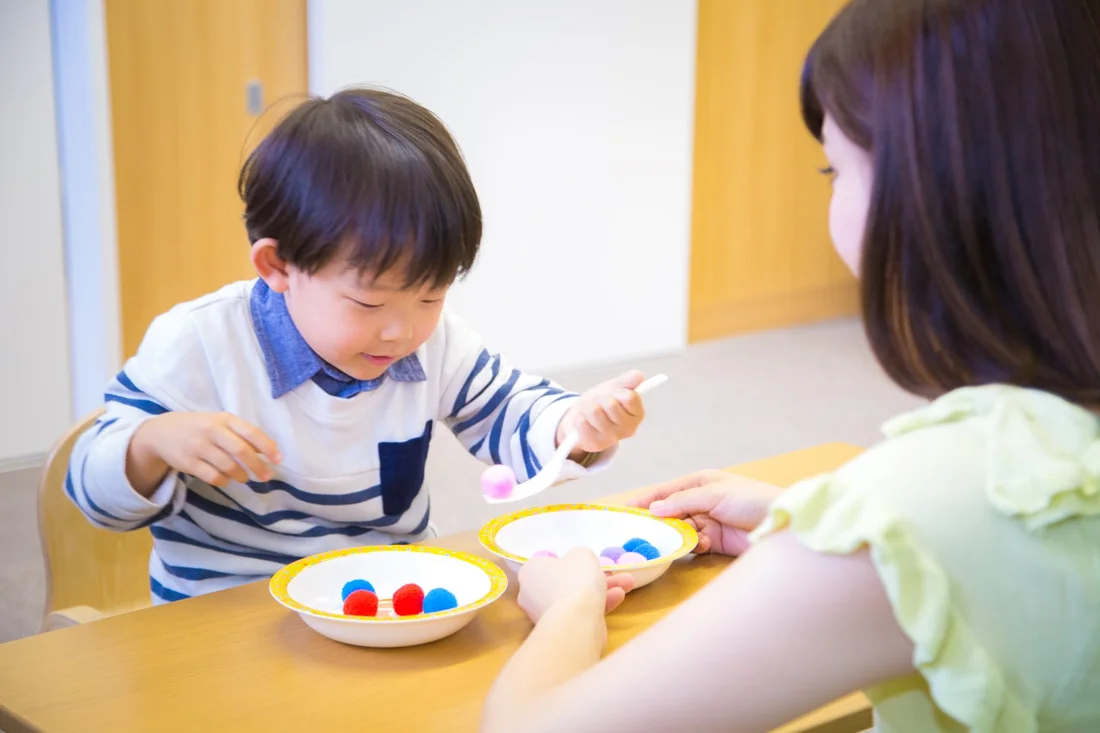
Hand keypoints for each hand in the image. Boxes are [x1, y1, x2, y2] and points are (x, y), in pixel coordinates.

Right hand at [130, 412, 281, 489]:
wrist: (162, 432)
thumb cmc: (200, 427)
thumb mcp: (220, 423)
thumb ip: (242, 434)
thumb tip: (269, 452)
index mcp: (224, 419)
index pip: (251, 432)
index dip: (267, 447)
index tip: (278, 459)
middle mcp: (211, 430)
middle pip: (241, 451)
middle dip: (257, 466)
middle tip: (266, 476)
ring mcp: (198, 446)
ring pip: (228, 466)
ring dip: (241, 475)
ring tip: (244, 478)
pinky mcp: (187, 462)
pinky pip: (212, 476)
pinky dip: (224, 481)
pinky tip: (227, 480)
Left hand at [518, 548, 634, 629]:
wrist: (577, 620)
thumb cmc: (575, 580)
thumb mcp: (582, 554)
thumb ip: (580, 556)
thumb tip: (578, 565)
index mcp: (531, 571)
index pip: (547, 563)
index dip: (569, 561)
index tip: (586, 562)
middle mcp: (532, 593)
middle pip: (566, 580)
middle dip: (594, 576)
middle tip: (614, 573)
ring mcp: (545, 614)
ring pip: (576, 597)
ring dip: (602, 590)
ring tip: (627, 584)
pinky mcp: (560, 628)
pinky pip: (579, 612)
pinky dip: (598, 604)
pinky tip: (619, 597)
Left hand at [557, 370, 646, 457]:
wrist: (581, 417)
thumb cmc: (600, 404)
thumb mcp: (614, 388)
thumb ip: (628, 381)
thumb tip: (639, 376)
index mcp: (637, 415)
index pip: (630, 397)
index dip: (617, 392)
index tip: (613, 394)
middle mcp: (628, 429)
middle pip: (611, 404)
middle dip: (600, 399)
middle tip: (599, 403)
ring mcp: (611, 439)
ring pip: (594, 412)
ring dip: (587, 407)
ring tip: (589, 412)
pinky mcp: (594, 444)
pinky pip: (581, 422)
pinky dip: (578, 417)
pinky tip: (583, 421)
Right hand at [626, 470, 783, 555]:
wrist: (781, 524)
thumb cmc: (751, 500)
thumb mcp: (715, 494)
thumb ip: (683, 501)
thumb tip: (653, 509)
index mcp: (700, 483)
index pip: (666, 491)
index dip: (646, 500)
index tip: (625, 511)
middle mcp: (702, 502)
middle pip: (670, 513)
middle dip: (658, 523)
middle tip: (640, 534)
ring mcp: (708, 522)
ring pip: (681, 530)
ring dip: (677, 536)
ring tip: (672, 541)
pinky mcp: (716, 542)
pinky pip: (694, 544)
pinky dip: (693, 546)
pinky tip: (700, 546)